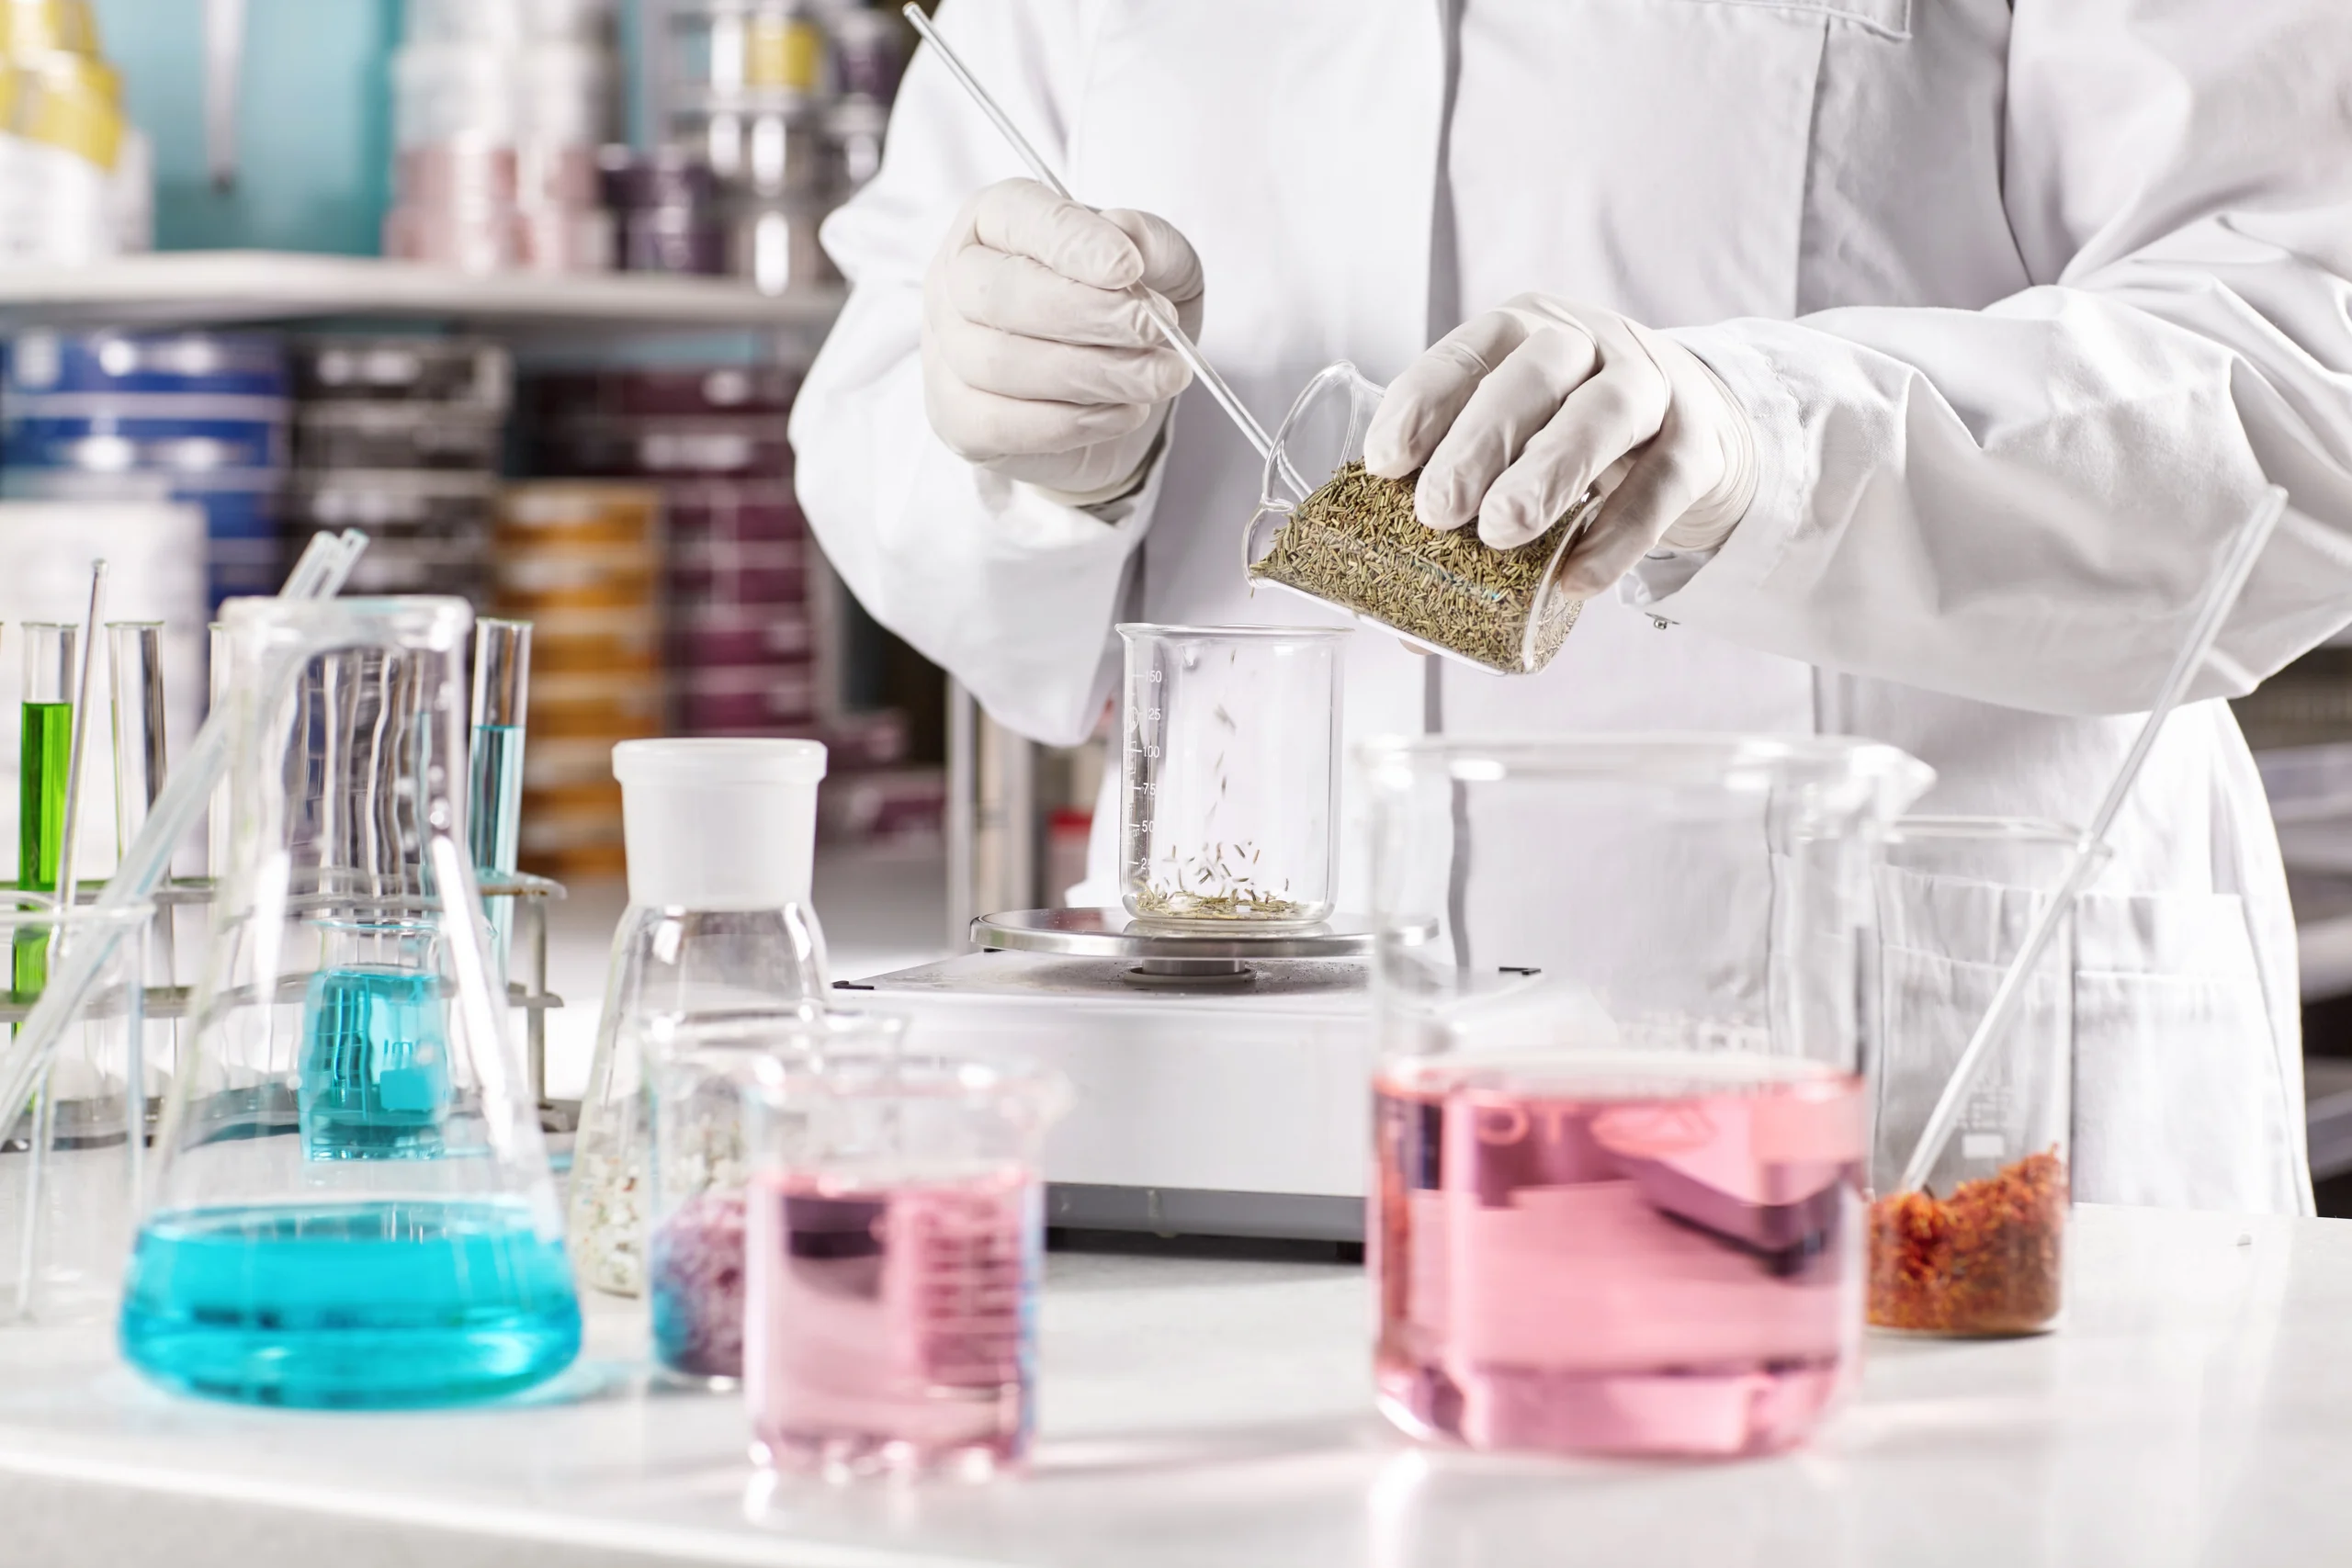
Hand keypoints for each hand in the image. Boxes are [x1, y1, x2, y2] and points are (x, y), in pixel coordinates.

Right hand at [922, 178, 1204, 503]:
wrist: (1115, 396)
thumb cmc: (1126, 315)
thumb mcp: (1161, 266)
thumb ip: (1152, 242)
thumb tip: (1127, 233)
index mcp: (995, 221)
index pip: (1017, 216)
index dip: (1073, 243)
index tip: (1129, 269)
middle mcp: (956, 280)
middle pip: (1000, 294)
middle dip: (1088, 315)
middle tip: (1156, 331)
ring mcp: (947, 353)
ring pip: (1001, 364)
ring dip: (1092, 375)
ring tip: (1158, 378)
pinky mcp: (957, 419)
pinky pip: (1000, 423)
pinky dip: (1071, 423)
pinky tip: (1124, 413)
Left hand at [1362, 294, 1756, 595]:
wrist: (1693, 430)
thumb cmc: (1571, 439)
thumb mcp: (1515, 450)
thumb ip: (1465, 514)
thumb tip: (1406, 624)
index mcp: (1521, 333)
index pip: (1466, 352)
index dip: (1421, 402)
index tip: (1386, 462)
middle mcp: (1586, 343)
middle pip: (1533, 376)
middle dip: (1478, 442)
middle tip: (1437, 510)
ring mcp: (1651, 385)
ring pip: (1605, 413)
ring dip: (1549, 471)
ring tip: (1502, 532)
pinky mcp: (1698, 442)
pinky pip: (1661, 485)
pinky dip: (1618, 536)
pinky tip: (1576, 579)